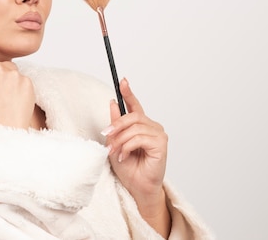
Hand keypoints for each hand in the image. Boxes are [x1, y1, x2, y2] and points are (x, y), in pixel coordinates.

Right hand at [0, 0, 35, 128]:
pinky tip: (17, 100)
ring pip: (15, 74)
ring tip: (9, 99)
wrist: (6, 128)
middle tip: (0, 94)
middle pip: (5, 65)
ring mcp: (13, 75)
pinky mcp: (26, 81)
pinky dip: (22, 89)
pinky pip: (25, 81)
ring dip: (13, 84)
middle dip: (4, 76)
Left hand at [102, 78, 170, 235]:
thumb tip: (113, 102)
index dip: (128, 92)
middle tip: (106, 134)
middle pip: (132, 116)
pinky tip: (124, 155)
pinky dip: (127, 146)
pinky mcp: (161, 144)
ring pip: (134, 127)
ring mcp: (158, 135)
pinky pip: (139, 138)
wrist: (137, 187)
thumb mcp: (115, 142)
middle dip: (116, 125)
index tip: (122, 80)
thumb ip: (116, 124)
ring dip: (120, 139)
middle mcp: (152, 127)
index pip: (135, 106)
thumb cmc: (129, 168)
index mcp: (141, 126)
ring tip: (115, 151)